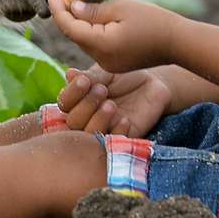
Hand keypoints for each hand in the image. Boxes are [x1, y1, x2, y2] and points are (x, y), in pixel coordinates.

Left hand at [48, 0, 181, 72]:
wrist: (178, 43)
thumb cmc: (153, 21)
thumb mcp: (121, 8)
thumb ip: (93, 10)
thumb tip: (72, 8)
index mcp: (103, 45)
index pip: (71, 28)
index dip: (59, 12)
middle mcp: (102, 59)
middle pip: (75, 37)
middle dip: (66, 16)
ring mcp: (108, 64)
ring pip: (84, 42)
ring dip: (77, 24)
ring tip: (74, 3)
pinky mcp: (115, 64)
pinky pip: (95, 47)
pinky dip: (89, 32)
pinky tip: (89, 17)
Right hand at [57, 64, 171, 136]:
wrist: (153, 85)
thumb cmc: (126, 76)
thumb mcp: (106, 74)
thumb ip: (89, 77)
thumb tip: (69, 74)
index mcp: (79, 100)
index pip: (64, 103)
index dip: (71, 93)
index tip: (85, 81)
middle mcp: (87, 118)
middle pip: (72, 121)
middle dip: (85, 105)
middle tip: (103, 90)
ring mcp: (104, 130)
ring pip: (88, 134)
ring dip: (97, 119)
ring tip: (111, 105)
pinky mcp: (122, 140)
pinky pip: (111, 143)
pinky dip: (116, 132)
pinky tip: (125, 119)